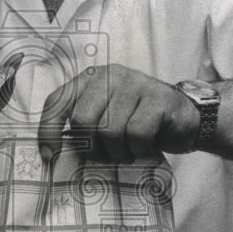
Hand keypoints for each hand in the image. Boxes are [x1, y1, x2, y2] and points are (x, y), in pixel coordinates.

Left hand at [37, 64, 200, 162]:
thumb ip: (80, 125)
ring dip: (118, 151)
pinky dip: (138, 149)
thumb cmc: (137, 123)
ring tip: (127, 150)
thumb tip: (51, 153)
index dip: (48, 131)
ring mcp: (135, 84)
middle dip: (92, 147)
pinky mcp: (157, 99)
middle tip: (106, 154)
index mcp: (90, 79)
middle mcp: (110, 75)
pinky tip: (144, 146)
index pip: (56, 102)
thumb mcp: (104, 119)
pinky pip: (136, 134)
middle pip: (82, 119)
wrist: (184, 120)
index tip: (50, 155)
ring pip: (110, 130)